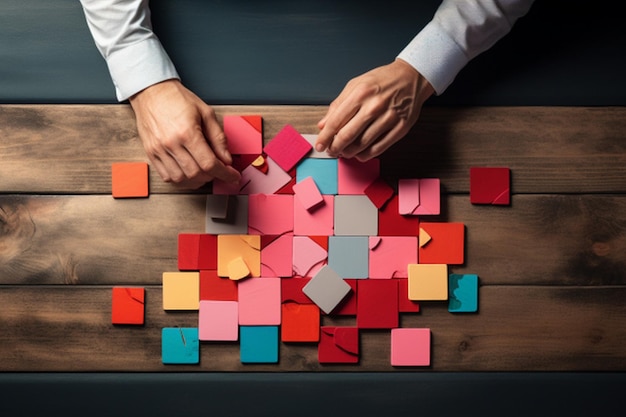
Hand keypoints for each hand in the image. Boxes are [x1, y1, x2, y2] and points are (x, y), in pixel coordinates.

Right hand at [129, 79, 240, 188]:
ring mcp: (159, 149)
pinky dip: (180, 179)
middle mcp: (171, 143)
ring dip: (196, 180)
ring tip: (204, 171)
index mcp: (187, 132)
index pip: (209, 163)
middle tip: (219, 170)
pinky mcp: (150, 152)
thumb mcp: (206, 113)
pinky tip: (188, 171)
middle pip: (196, 174)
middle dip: (212, 176)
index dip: (225, 173)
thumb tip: (226, 159)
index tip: (233, 176)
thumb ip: (218, 138)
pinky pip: (166, 176)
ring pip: (180, 179)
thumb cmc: (177, 99)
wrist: (151, 91)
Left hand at [316, 59, 433, 160]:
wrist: (411, 76)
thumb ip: (338, 104)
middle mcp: (374, 106)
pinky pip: (379, 148)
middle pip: (347, 136)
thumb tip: (323, 125)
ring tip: (344, 152)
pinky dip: (365, 155)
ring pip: (362, 145)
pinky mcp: (401, 128)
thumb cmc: (382, 81)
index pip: (336, 121)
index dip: (325, 137)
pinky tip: (359, 153)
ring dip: (349, 153)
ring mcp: (389, 118)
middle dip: (335, 148)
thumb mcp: (356, 84)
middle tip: (331, 151)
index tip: (319, 145)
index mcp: (360, 93)